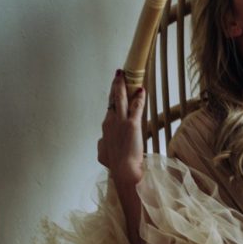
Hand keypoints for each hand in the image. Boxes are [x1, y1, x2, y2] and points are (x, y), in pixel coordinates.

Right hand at [98, 70, 145, 186]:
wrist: (123, 170)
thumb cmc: (114, 164)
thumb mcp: (103, 154)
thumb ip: (101, 145)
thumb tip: (101, 142)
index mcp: (106, 127)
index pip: (110, 109)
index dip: (112, 98)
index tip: (114, 90)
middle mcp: (111, 121)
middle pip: (113, 99)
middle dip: (116, 85)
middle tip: (119, 74)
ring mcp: (121, 122)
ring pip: (121, 98)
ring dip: (123, 85)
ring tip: (126, 74)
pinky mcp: (132, 124)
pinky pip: (136, 107)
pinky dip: (139, 98)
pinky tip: (142, 90)